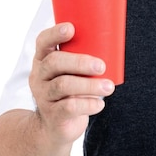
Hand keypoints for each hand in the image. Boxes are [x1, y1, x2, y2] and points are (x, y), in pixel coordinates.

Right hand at [29, 22, 114, 147]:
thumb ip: (84, 56)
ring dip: (89, 85)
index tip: (71, 28)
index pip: (43, 41)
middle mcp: (39, 76)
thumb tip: (116, 40)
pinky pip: (69, 107)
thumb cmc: (70, 90)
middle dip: (80, 62)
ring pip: (63, 85)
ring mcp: (43, 96)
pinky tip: (100, 104)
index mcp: (43, 59)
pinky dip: (88, 103)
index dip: (55, 33)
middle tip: (101, 66)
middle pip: (54, 62)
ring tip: (109, 87)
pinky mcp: (52, 115)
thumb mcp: (71, 71)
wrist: (54, 128)